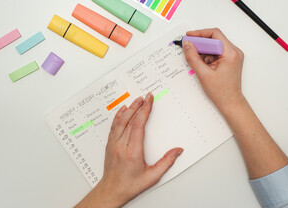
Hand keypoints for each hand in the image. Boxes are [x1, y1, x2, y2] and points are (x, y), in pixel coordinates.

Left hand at [75, 93, 182, 207]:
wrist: (112, 191)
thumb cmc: (130, 185)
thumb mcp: (152, 176)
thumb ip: (166, 162)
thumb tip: (177, 150)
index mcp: (132, 152)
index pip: (138, 125)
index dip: (145, 110)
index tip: (149, 100)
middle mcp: (121, 145)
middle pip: (130, 120)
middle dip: (139, 106)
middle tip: (145, 96)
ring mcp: (113, 144)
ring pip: (120, 121)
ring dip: (129, 109)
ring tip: (136, 100)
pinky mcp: (109, 144)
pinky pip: (114, 126)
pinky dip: (118, 116)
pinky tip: (122, 110)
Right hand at [183, 28, 244, 112]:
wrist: (230, 103)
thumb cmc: (222, 92)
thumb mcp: (203, 74)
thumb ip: (193, 57)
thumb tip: (187, 45)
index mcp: (230, 53)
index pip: (214, 34)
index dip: (200, 33)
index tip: (189, 36)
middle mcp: (234, 52)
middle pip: (214, 39)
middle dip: (200, 44)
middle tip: (189, 49)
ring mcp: (232, 56)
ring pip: (213, 46)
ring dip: (203, 52)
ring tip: (199, 64)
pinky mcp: (228, 60)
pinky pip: (215, 53)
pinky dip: (206, 57)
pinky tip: (203, 66)